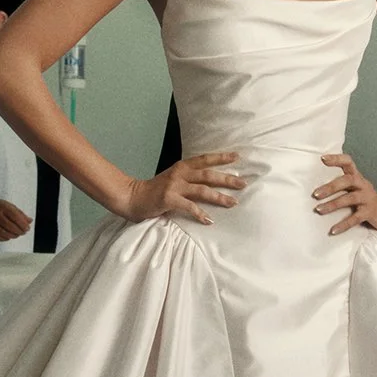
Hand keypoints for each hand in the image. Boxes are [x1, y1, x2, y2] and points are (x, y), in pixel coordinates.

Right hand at [0, 198, 31, 241]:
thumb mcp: (8, 206)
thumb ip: (19, 213)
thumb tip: (30, 221)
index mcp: (1, 207)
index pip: (15, 216)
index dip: (23, 224)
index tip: (27, 227)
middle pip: (11, 227)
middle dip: (20, 231)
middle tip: (24, 231)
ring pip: (7, 234)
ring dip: (15, 235)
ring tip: (18, 233)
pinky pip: (1, 238)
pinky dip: (7, 238)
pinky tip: (10, 235)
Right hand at [120, 152, 246, 224]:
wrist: (132, 197)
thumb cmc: (154, 190)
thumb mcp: (172, 178)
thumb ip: (188, 178)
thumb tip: (209, 182)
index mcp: (181, 167)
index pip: (204, 159)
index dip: (221, 157)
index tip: (237, 156)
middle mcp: (179, 174)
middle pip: (208, 174)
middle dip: (227, 178)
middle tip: (243, 183)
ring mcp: (174, 186)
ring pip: (202, 190)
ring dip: (219, 197)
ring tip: (233, 202)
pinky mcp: (169, 199)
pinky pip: (189, 207)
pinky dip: (200, 214)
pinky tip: (209, 220)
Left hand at [314, 154, 376, 234]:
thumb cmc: (364, 198)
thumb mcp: (354, 187)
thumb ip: (340, 184)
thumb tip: (313, 187)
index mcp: (357, 177)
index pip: (348, 162)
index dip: (336, 159)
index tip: (322, 159)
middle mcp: (362, 185)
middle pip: (347, 180)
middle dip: (330, 187)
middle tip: (315, 194)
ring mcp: (367, 198)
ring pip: (350, 199)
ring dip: (333, 204)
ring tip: (318, 210)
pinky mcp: (369, 213)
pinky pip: (355, 219)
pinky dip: (343, 225)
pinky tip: (332, 230)